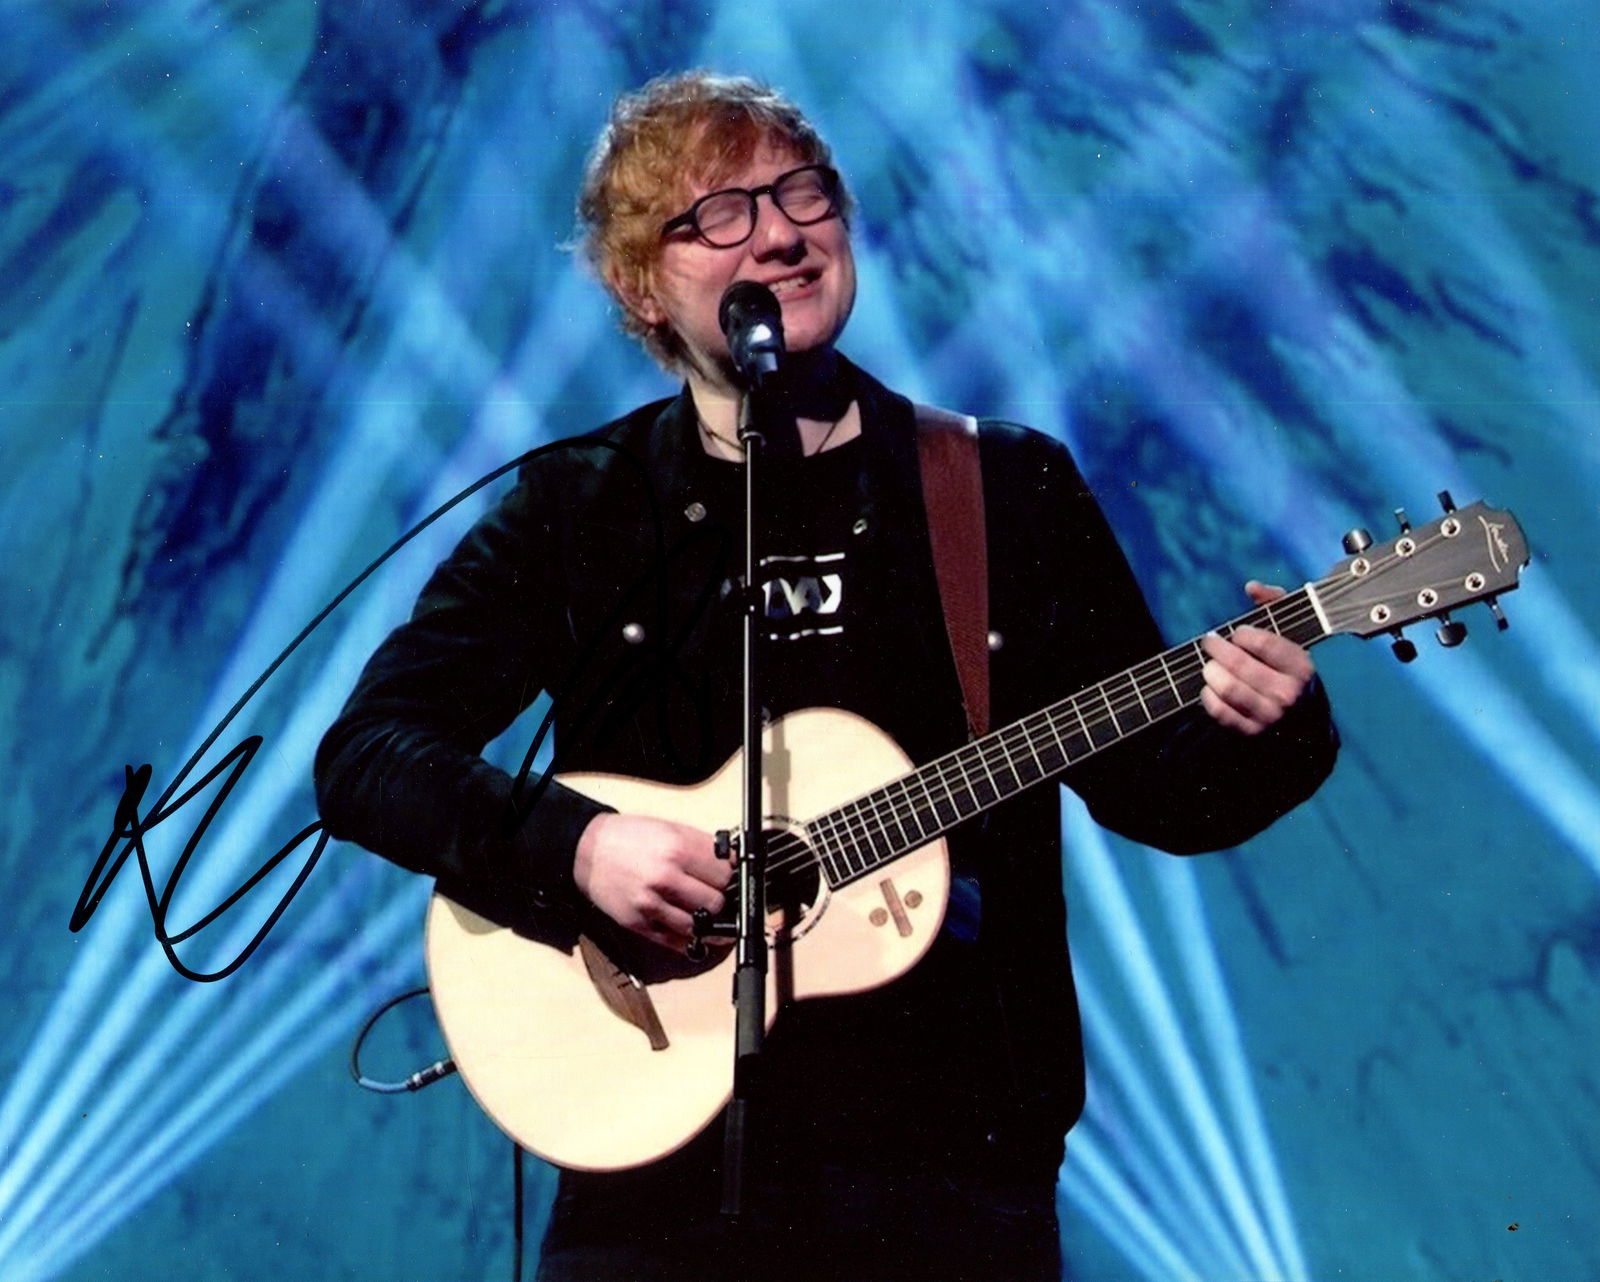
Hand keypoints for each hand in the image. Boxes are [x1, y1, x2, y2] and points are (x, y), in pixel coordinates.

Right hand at [573, 813, 729, 951]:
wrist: (587, 851)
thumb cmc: (628, 838)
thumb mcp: (670, 829)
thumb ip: (702, 847)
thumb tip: (730, 863)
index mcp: (677, 849)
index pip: (724, 873)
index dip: (730, 876)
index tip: (730, 878)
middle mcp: (665, 878)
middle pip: (716, 902)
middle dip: (722, 899)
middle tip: (718, 894)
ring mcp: (651, 904)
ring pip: (699, 927)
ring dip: (708, 923)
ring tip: (710, 915)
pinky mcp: (639, 924)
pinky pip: (676, 943)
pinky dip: (691, 941)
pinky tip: (696, 933)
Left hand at [1199, 581, 1315, 735]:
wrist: (1303, 718)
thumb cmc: (1289, 666)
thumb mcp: (1292, 633)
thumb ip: (1274, 603)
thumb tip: (1251, 587)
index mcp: (1301, 667)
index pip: (1263, 643)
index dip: (1242, 634)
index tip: (1236, 633)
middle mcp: (1288, 693)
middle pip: (1239, 665)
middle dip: (1218, 649)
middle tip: (1210, 642)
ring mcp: (1271, 715)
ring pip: (1228, 688)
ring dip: (1211, 672)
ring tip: (1209, 665)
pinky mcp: (1253, 732)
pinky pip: (1221, 712)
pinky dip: (1209, 697)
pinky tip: (1210, 688)